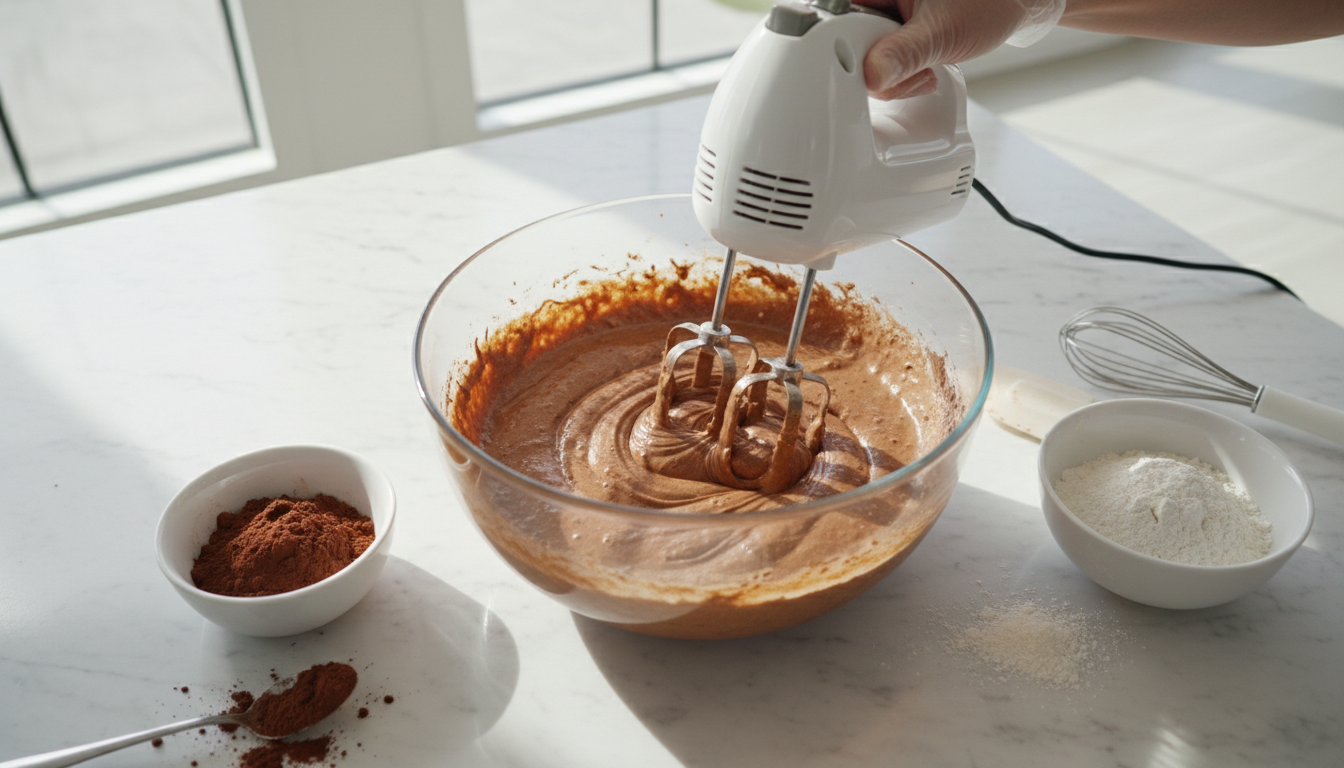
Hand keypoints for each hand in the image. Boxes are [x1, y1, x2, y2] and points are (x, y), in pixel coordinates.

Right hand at [856, 0, 1063, 98]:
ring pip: (861, 55)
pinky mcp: (890, 32)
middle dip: (873, 67)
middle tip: (909, 71)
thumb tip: (872, 75)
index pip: (836, 17)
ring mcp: (882, 14)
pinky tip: (921, 70)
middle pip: (845, 38)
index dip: (842, 45)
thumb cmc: (988, 3)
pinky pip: (877, 60)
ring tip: (923, 69)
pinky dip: (897, 75)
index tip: (864, 68)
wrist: (1014, 6)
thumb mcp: (944, 31)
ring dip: (889, 76)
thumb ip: (905, 54)